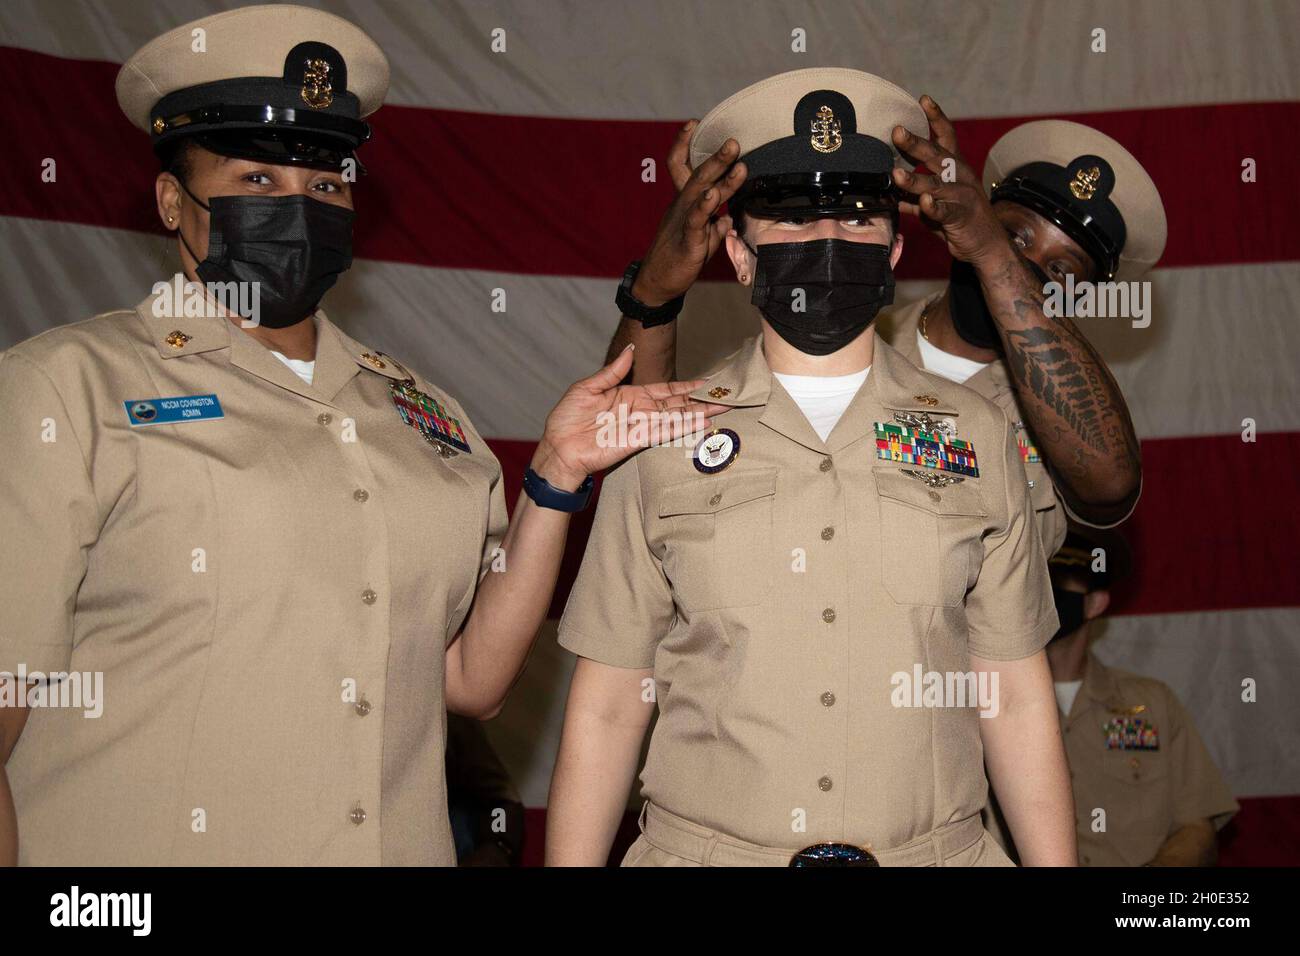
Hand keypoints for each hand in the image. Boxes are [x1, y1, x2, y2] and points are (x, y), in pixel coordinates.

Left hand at [531, 345, 729, 488]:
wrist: (558, 448)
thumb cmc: (567, 420)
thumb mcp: (588, 388)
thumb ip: (612, 372)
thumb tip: (630, 350)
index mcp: (630, 396)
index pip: (665, 390)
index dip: (687, 386)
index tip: (708, 382)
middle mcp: (640, 411)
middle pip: (677, 403)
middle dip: (702, 400)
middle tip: (727, 395)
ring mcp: (641, 427)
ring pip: (676, 417)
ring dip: (699, 413)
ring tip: (723, 407)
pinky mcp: (637, 441)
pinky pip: (664, 432)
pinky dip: (684, 427)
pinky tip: (701, 421)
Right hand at [631, 121, 747, 305]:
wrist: (658, 284)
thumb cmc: (678, 258)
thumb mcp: (701, 239)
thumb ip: (715, 226)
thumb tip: (729, 219)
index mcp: (684, 203)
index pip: (681, 167)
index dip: (684, 144)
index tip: (693, 122)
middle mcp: (682, 206)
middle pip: (698, 174)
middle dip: (716, 156)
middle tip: (733, 140)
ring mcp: (683, 222)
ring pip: (701, 192)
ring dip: (719, 174)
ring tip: (736, 159)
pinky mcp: (688, 241)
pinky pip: (696, 220)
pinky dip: (705, 206)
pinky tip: (714, 195)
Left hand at [890, 95, 1013, 268]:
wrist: (985, 246)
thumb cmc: (956, 220)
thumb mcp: (932, 203)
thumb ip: (911, 194)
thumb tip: (885, 190)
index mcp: (954, 167)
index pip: (946, 136)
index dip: (935, 118)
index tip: (922, 100)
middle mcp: (960, 176)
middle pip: (938, 155)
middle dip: (916, 143)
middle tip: (897, 131)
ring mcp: (962, 196)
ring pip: (937, 184)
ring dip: (915, 179)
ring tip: (896, 174)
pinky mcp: (961, 217)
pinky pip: (945, 211)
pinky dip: (934, 207)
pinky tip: (923, 203)